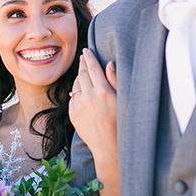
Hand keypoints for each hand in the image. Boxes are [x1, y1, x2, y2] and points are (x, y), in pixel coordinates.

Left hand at [69, 48, 117, 163]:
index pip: (93, 67)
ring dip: (79, 77)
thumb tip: (109, 63)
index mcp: (103, 91)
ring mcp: (78, 105)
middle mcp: (88, 96)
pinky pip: (73, 97)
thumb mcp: (122, 99)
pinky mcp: (72, 113)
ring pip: (76, 84)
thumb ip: (114, 80)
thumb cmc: (121, 122)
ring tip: (83, 72)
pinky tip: (82, 91)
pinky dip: (77, 92)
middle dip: (83, 63)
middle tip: (83, 56)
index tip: (87, 50)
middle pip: (82, 73)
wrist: (108, 145)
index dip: (90, 57)